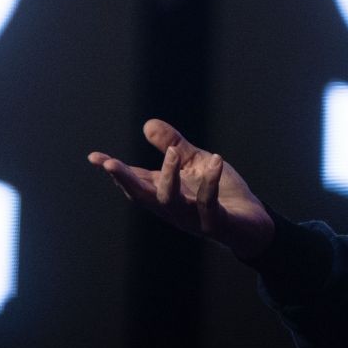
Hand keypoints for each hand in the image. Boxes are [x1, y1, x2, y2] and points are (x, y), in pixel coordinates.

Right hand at [87, 119, 274, 260]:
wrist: (253, 223)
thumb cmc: (222, 194)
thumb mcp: (196, 163)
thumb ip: (173, 145)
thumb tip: (147, 124)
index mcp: (166, 194)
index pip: (135, 182)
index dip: (115, 170)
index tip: (94, 157)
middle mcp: (173, 209)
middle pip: (143, 196)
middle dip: (125, 180)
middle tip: (109, 164)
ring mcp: (192, 218)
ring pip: (171, 202)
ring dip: (169, 177)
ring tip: (174, 152)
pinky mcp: (215, 223)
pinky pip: (208, 203)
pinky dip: (210, 182)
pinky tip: (215, 162)